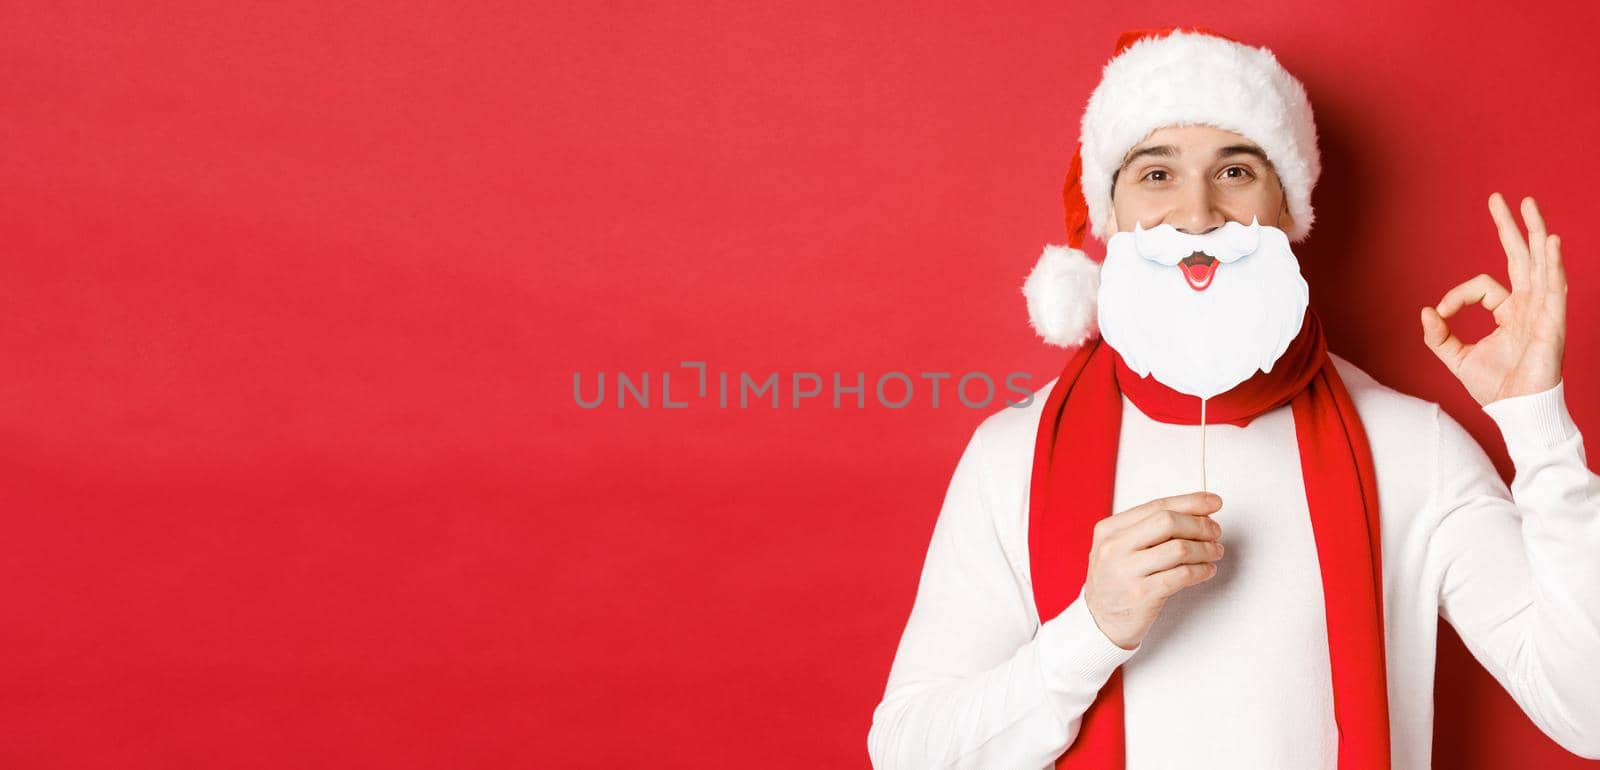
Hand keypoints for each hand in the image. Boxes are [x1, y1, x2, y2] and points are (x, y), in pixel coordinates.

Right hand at [1082, 491, 1224, 649]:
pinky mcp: (1142, 595)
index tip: (1214, 502)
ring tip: (1214, 551)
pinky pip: (1182, 576)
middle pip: (1168, 521)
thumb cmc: (1117, 580)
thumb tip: (1197, 511)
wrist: (1100, 622)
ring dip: (1205, 549)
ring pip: (1179, 549)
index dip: (1191, 502)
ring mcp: (1127, 571)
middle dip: (1200, 524)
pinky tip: (1207, 570)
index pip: (1157, 506)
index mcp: (1109, 529)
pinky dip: (1201, 570)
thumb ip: (1149, 528)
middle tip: (1215, 531)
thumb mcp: (1120, 547)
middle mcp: (1114, 547)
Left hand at [1420, 193, 1566, 405]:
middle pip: (1521, 257)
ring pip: (1540, 263)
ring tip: (1529, 205)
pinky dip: (1553, 263)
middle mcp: (1528, 305)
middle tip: (1501, 198)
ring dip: (1535, 233)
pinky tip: (1550, 242)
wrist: (1516, 409)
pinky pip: (1554, 287)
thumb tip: (1424, 311)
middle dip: (1511, 227)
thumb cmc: (1495, 387)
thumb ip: (1438, 336)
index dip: (1457, 295)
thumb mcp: (1456, 358)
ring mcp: (1542, 311)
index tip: (1441, 312)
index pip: (1482, 286)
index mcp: (1509, 312)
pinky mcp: (1552, 322)